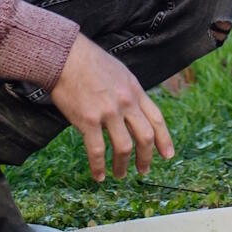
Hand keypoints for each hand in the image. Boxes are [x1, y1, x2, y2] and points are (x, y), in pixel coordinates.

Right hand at [49, 35, 174, 180]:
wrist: (64, 56)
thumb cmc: (88, 62)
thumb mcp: (119, 72)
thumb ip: (127, 92)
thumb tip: (131, 109)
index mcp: (134, 90)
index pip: (156, 118)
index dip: (164, 139)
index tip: (167, 155)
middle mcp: (125, 102)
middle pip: (145, 136)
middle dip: (146, 157)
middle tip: (143, 170)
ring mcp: (108, 112)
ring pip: (124, 147)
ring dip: (122, 165)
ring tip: (119, 175)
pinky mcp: (88, 120)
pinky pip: (97, 150)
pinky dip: (99, 167)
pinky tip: (98, 176)